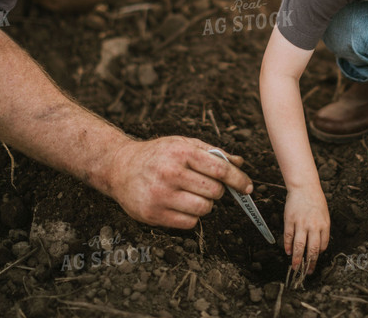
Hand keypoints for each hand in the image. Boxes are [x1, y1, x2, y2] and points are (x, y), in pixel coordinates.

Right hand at [106, 136, 251, 228]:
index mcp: (181, 153)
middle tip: (206, 185)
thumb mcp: (183, 144)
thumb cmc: (157, 154)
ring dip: (205, 204)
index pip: (220, 169)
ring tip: (192, 195)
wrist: (119, 167)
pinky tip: (180, 205)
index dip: (238, 179)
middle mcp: (170, 173)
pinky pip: (189, 223)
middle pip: (214, 191)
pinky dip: (191, 216)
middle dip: (217, 190)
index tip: (248, 187)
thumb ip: (212, 152)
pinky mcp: (153, 214)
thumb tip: (239, 163)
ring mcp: (160, 195)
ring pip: (204, 209)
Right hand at [283, 185, 329, 273]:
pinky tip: (287, 252)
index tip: (314, 261)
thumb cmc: (315, 200)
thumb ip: (323, 229)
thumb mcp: (325, 214)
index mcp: (324, 225)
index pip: (322, 246)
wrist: (304, 187)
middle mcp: (313, 226)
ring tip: (295, 267)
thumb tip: (319, 245)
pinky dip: (287, 245)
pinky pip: (288, 236)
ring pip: (299, 245)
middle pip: (312, 249)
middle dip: (309, 263)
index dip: (318, 255)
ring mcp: (301, 223)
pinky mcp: (290, 220)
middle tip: (306, 272)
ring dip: (297, 258)